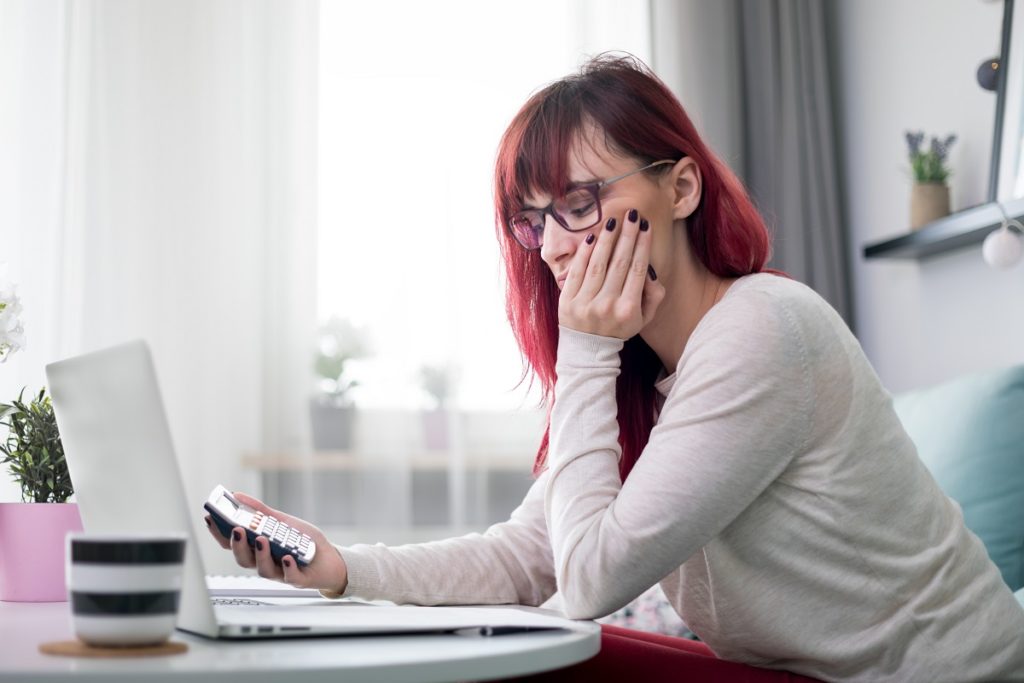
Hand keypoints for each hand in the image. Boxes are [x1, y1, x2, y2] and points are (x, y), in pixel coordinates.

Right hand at [205, 492, 347, 594]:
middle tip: (237, 530)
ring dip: (260, 555)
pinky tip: (287, 558)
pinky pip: (289, 576)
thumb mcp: (281, 522)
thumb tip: (238, 495)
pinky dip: (287, 567)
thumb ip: (260, 511)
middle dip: (237, 545)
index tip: (210, 518)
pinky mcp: (297, 579)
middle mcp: (265, 562)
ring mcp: (280, 572)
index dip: (219, 533)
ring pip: (263, 570)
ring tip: (263, 540)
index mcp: (258, 549)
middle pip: (243, 559)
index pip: (232, 543)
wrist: (330, 558)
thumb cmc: (304, 542)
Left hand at [558, 208, 664, 338]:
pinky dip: (585, 253)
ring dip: (607, 239)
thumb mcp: (643, 319)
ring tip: (613, 220)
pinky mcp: (566, 301)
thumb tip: (651, 270)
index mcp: (628, 309)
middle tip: (632, 214)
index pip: (637, 270)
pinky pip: (577, 271)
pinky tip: (593, 236)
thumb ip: (654, 296)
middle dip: (627, 235)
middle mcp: (606, 306)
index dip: (642, 246)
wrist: (588, 350)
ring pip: (598, 264)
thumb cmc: (619, 328)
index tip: (645, 226)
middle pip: (619, 263)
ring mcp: (585, 303)